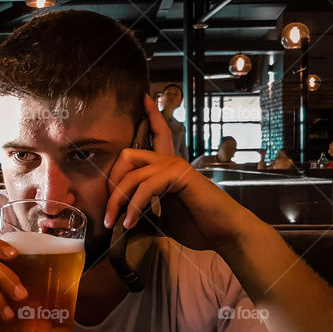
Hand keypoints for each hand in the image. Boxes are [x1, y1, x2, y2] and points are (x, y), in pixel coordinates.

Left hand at [104, 95, 260, 252]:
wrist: (225, 234)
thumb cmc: (199, 227)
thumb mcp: (163, 217)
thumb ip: (146, 210)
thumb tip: (123, 217)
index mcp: (168, 168)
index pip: (158, 134)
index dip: (151, 116)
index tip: (144, 97)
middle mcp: (171, 161)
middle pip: (127, 155)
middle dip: (111, 182)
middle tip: (107, 211)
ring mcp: (176, 165)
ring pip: (131, 175)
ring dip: (117, 201)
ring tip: (113, 222)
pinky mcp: (180, 175)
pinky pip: (145, 186)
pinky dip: (133, 206)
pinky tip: (130, 222)